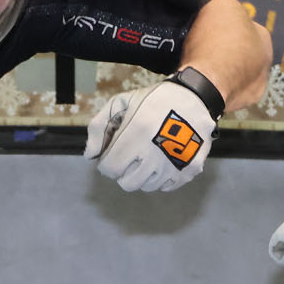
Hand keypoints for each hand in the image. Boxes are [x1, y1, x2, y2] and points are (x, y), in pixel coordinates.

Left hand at [83, 80, 216, 191]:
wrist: (193, 97)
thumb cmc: (153, 100)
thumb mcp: (121, 102)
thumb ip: (99, 127)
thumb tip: (90, 156)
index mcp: (136, 133)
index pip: (110, 168)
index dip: (106, 163)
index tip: (110, 156)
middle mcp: (155, 152)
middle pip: (127, 183)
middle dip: (122, 173)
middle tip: (128, 159)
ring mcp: (175, 163)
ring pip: (147, 186)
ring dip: (141, 175)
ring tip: (146, 157)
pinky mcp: (190, 169)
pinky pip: (166, 187)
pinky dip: (161, 178)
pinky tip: (161, 160)